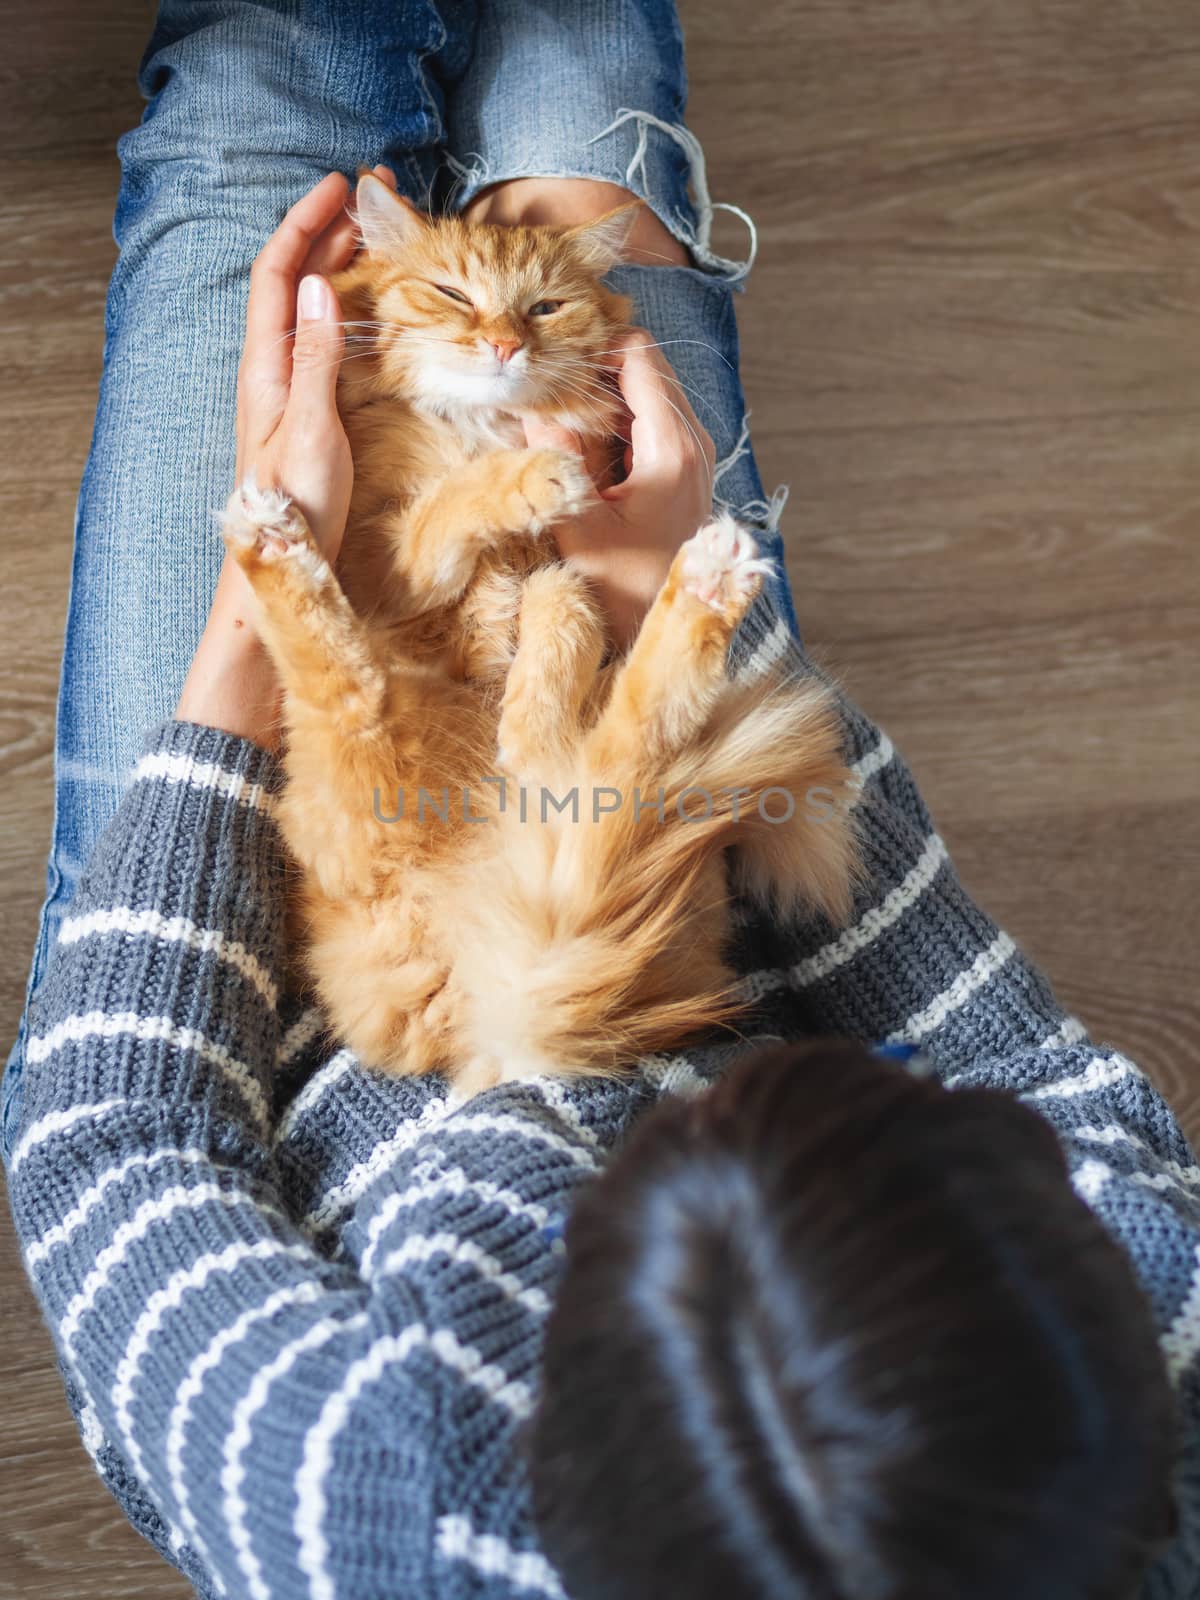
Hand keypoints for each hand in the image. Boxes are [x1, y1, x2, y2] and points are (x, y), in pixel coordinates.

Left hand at [176, 169, 388, 748]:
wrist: (286, 568)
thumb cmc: (296, 508)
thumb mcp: (311, 429)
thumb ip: (315, 359)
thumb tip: (317, 288)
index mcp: (266, 367)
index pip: (277, 273)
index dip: (306, 224)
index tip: (345, 188)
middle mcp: (273, 373)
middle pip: (293, 284)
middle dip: (328, 235)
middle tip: (376, 205)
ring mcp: (290, 394)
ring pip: (311, 313)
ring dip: (340, 271)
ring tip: (380, 246)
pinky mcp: (310, 417)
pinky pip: (327, 347)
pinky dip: (352, 316)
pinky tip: (378, 319)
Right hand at [522, 329, 715, 648]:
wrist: (656, 631)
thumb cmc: (619, 586)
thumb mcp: (576, 518)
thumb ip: (555, 450)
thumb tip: (532, 395)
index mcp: (673, 446)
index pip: (639, 352)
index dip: (592, 342)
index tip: (552, 357)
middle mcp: (693, 442)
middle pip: (642, 366)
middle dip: (592, 368)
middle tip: (545, 385)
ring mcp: (691, 456)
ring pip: (641, 394)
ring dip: (599, 398)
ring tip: (555, 417)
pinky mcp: (681, 472)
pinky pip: (644, 424)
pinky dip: (611, 423)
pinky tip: (576, 445)